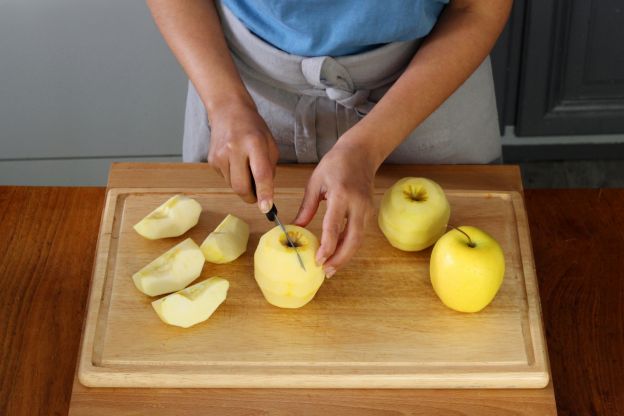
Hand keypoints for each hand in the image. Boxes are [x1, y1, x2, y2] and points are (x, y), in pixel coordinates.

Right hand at [208, 102, 278, 212]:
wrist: (228, 111)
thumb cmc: (253, 128)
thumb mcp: (270, 144)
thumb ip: (269, 169)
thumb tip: (265, 194)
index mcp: (254, 143)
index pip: (260, 174)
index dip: (264, 193)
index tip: (267, 209)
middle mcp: (234, 149)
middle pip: (241, 187)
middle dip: (252, 197)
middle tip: (259, 195)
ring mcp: (219, 156)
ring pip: (233, 186)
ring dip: (243, 185)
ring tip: (246, 167)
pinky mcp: (211, 161)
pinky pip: (226, 179)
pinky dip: (234, 177)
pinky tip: (236, 162)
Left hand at [293, 142, 375, 277]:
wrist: (361, 153)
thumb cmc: (336, 164)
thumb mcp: (315, 182)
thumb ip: (307, 207)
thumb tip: (297, 228)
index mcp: (341, 194)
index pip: (334, 226)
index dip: (327, 246)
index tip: (318, 260)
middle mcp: (357, 204)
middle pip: (353, 239)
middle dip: (340, 258)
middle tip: (327, 271)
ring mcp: (366, 209)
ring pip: (358, 240)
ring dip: (345, 256)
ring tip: (331, 268)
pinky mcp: (369, 212)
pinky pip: (359, 234)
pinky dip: (349, 247)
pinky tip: (338, 254)